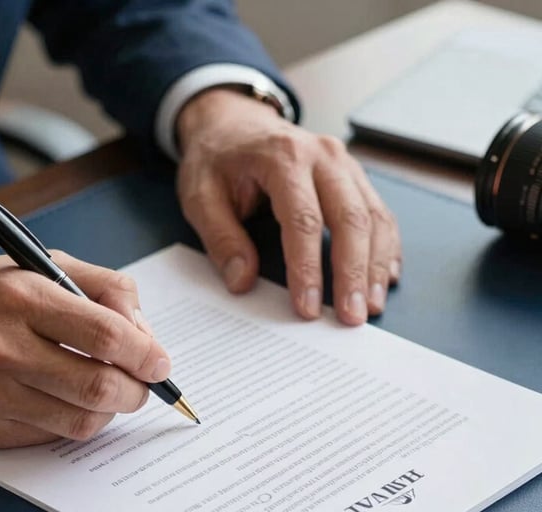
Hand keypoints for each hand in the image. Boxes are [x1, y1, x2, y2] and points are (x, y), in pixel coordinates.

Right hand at [0, 253, 169, 447]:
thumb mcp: (33, 265)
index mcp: (18, 297)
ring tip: (107, 391)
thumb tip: (144, 334)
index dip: (147, 354)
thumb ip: (99, 288)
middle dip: (137, 391)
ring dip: (109, 411)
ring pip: (81, 422)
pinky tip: (63, 400)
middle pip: (100, 387)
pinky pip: (49, 437)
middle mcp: (0, 348)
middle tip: (142, 384)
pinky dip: (70, 422)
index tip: (160, 363)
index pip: (106, 336)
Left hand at [176, 88, 401, 324]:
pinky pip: (379, 212)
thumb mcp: (199, 196)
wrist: (231, 123)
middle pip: (350, 218)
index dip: (307, 268)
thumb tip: (242, 282)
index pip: (302, 220)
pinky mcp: (353, 177)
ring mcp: (344, 164)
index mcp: (282, 157)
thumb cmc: (216, 160)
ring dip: (375, 265)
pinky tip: (384, 278)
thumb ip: (221, 239)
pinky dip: (385, 247)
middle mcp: (323, 156)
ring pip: (374, 216)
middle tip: (352, 316)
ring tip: (372, 305)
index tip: (307, 307)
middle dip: (354, 272)